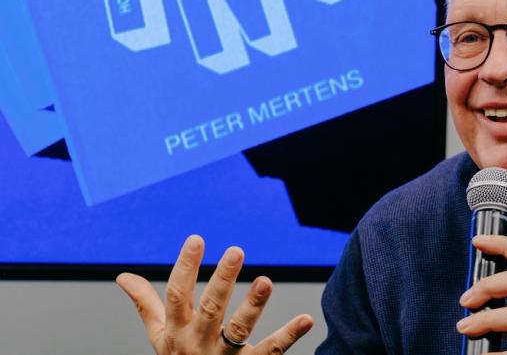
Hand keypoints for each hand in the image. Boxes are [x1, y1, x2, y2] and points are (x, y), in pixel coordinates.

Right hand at [117, 235, 312, 353]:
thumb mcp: (160, 335)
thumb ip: (146, 304)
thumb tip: (123, 276)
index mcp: (177, 331)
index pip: (178, 295)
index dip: (185, 267)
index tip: (196, 239)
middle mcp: (200, 343)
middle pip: (211, 309)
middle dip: (223, 281)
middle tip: (236, 251)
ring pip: (239, 331)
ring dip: (253, 306)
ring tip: (266, 281)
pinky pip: (270, 351)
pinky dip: (289, 336)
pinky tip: (306, 319)